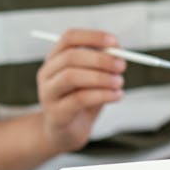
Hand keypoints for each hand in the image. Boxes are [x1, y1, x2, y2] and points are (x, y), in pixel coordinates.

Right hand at [36, 28, 124, 153]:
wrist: (66, 132)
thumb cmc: (82, 99)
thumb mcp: (93, 77)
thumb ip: (103, 63)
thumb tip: (118, 50)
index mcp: (55, 58)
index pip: (69, 38)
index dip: (93, 36)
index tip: (115, 42)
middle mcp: (47, 73)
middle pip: (71, 57)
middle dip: (101, 59)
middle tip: (122, 65)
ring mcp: (48, 94)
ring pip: (72, 77)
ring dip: (101, 78)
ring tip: (120, 82)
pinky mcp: (56, 114)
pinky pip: (79, 99)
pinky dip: (103, 95)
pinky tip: (117, 95)